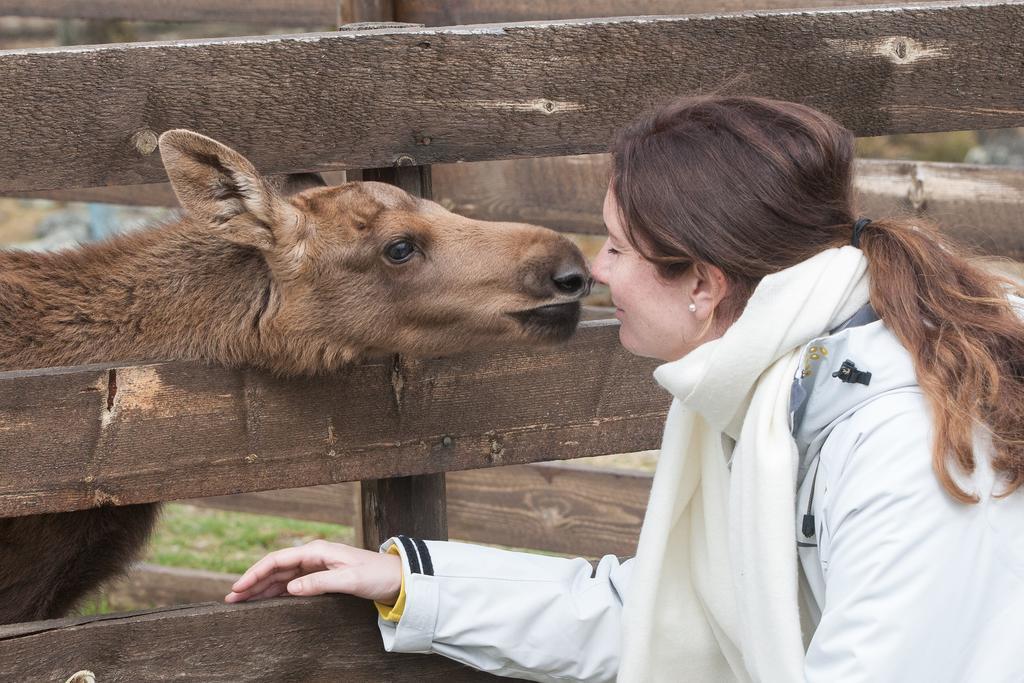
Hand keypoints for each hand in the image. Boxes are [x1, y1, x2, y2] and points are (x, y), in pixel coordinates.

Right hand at [224, 539, 401, 604]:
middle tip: (231, 599)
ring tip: (241, 602)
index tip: (238, 587)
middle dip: (252, 582)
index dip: (255, 573)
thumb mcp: (349, 580)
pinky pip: (292, 584)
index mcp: (317, 550)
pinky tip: (264, 601)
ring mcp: (316, 567)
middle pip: (275, 568)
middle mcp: (313, 556)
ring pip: (281, 577)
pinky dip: (276, 592)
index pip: (278, 559)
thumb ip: (319, 583)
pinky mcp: (320, 578)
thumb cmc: (376, 575)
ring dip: (261, 588)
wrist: (396, 578)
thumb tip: (290, 588)